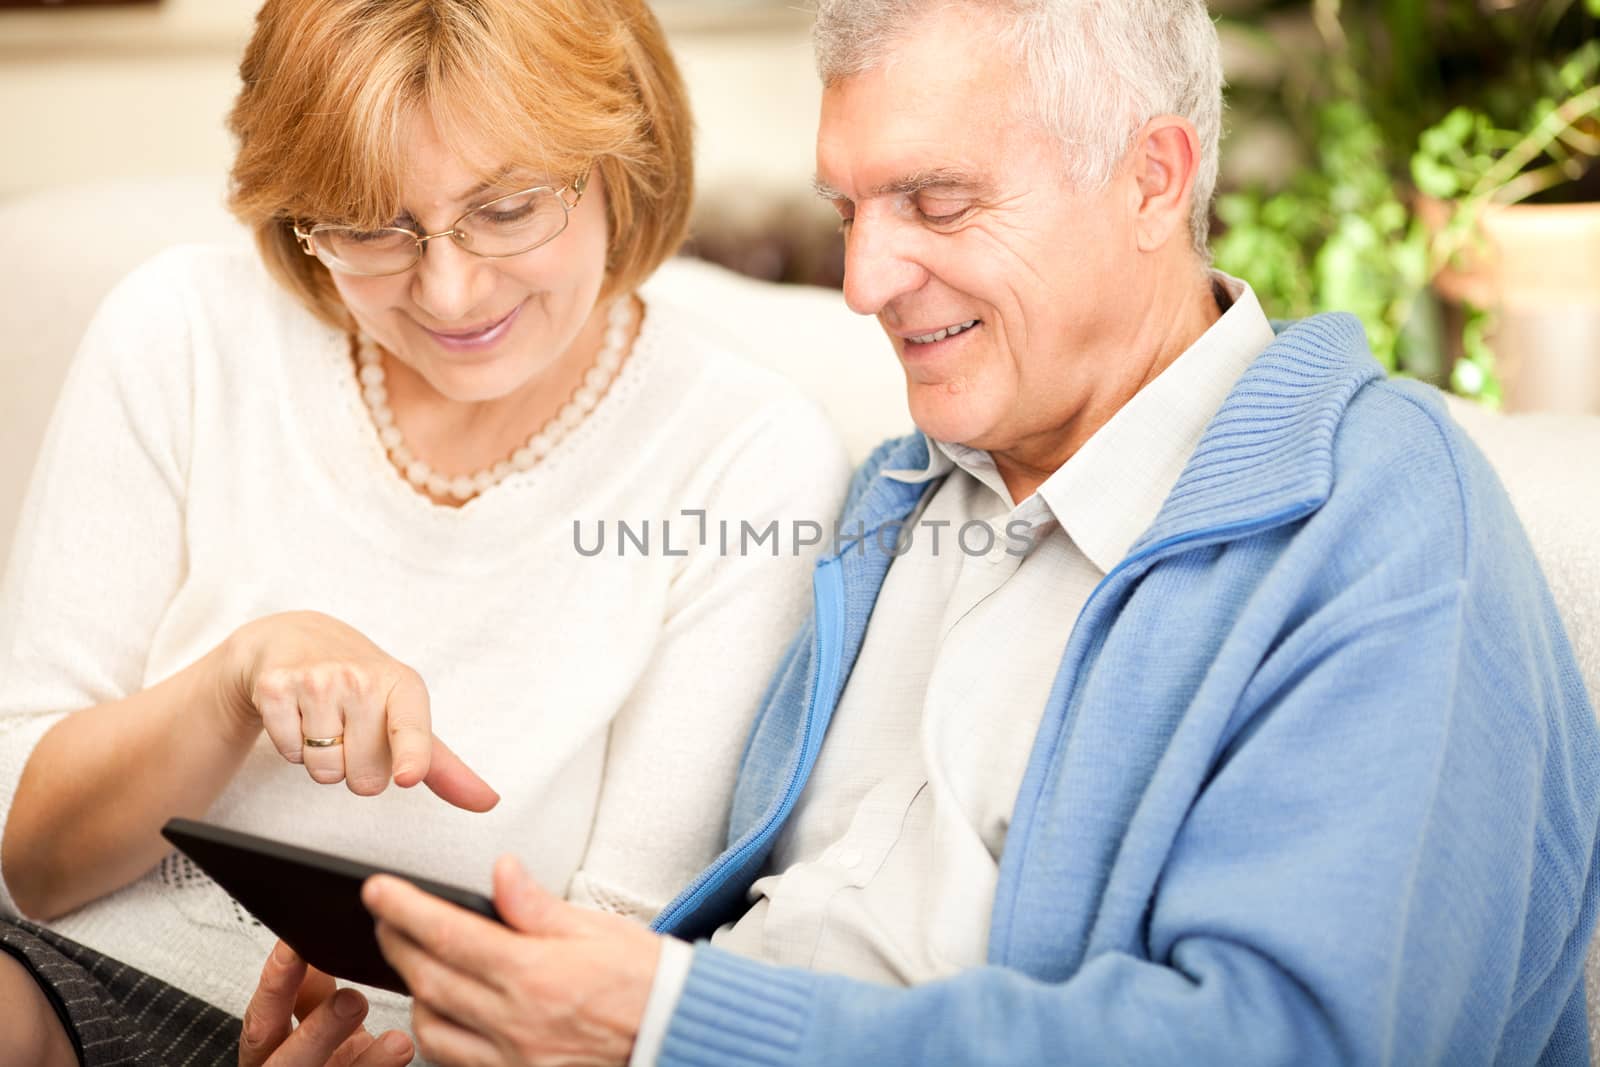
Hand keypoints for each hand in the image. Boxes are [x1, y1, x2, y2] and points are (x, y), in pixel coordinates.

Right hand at [222, 611, 498, 810]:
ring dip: (322, 759)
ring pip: (324, 771)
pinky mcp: (276, 687)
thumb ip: (442, 765)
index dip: (411, 756)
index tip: (408, 776)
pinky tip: (297, 714)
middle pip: (364, 777)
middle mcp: (362, 679)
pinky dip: (292, 745)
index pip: (410, 730)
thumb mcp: (404, 714)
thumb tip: (488, 801)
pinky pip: (289, 753)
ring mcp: (317, 680)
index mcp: (404, 686)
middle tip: (350, 730)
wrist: (295, 638)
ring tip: (323, 720)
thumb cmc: (361, 685)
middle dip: (356, 768)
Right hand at [240, 940, 414, 1066]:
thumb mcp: (311, 1024)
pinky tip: (401, 1049)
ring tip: (392, 1037)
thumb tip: (316, 943)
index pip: (262, 1018)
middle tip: (351, 999)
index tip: (295, 947)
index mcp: (268, 1052)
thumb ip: (309, 992)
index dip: (275, 985)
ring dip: (362, 1061)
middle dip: (316, 1031)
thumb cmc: (325, 1060)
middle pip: (286, 1063)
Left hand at [365, 856, 661, 1066]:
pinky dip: (438, 1034)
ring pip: (433, 1027)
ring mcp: (514, 1059)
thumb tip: (502, 872)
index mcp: (537, 975)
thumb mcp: (598, 930)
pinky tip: (442, 1012)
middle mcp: (518, 1023)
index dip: (405, 909)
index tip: (378, 890)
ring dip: (413, 992)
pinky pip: (456, 1062)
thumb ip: (537, 906)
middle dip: (397, 944)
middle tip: (384, 917)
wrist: (677, 1037)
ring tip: (412, 961)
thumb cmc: (647, 983)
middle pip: (430, 980)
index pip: (449, 934)